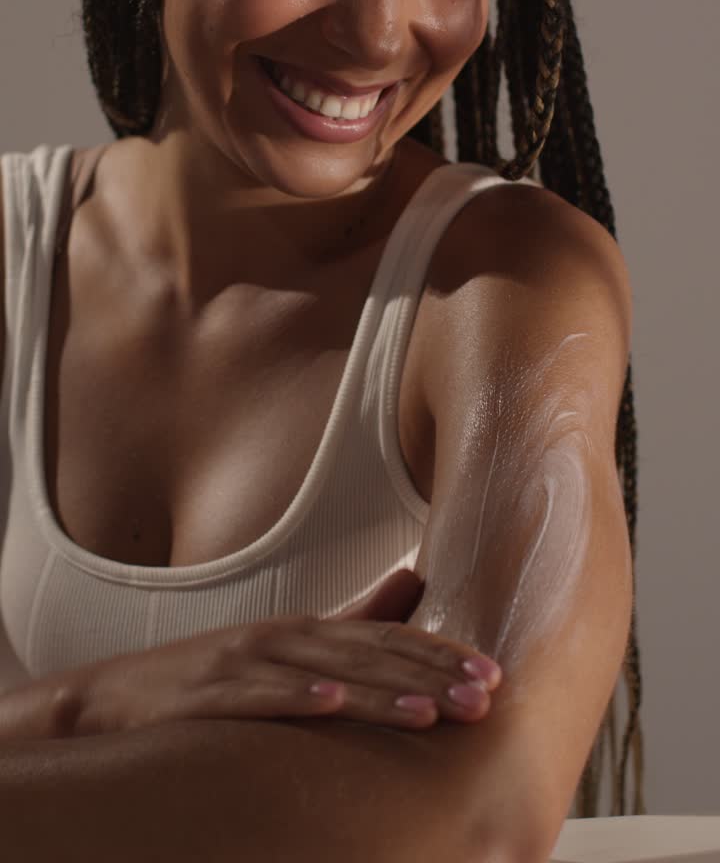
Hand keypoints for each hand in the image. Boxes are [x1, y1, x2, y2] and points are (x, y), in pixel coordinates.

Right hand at [75, 568, 501, 737]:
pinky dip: (295, 700)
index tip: (493, 674)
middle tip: (485, 697)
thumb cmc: (214, 676)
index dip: (440, 655)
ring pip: (324, 674)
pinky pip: (258, 696)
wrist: (116, 697)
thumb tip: (412, 584)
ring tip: (432, 712)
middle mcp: (285, 638)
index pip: (388, 639)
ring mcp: (244, 661)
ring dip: (381, 693)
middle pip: (369, 654)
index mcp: (310, 631)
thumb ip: (352, 619)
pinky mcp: (207, 692)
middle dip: (431, 676)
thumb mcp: (290, 648)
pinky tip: (330, 708)